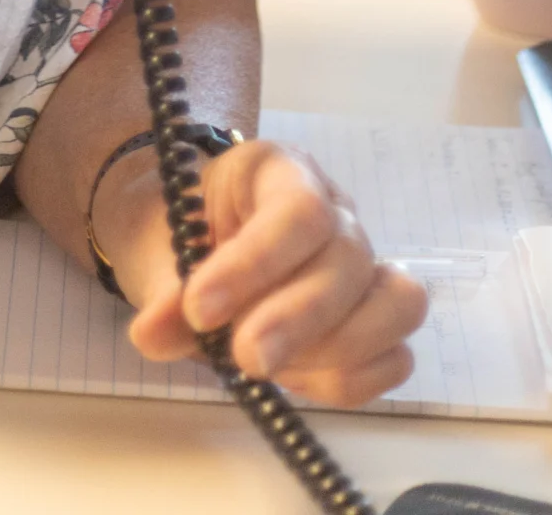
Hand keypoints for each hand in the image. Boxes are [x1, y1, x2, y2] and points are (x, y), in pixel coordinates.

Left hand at [104, 139, 427, 407]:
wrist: (184, 240)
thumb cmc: (173, 231)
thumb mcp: (154, 249)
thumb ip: (162, 290)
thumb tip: (154, 335)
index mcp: (276, 170)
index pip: (299, 208)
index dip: (257, 263)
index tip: (201, 310)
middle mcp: (333, 209)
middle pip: (348, 259)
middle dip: (297, 319)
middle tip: (243, 357)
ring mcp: (361, 263)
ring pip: (397, 304)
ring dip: (337, 350)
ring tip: (271, 367)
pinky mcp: (370, 318)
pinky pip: (395, 357)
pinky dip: (352, 380)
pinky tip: (295, 378)